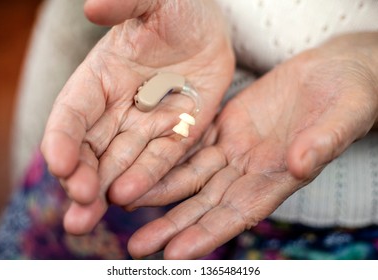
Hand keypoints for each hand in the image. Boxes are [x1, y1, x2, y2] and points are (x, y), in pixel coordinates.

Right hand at [40, 0, 234, 233]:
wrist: (207, 28)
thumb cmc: (176, 9)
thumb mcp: (152, 1)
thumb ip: (125, 3)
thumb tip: (92, 7)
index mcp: (99, 78)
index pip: (72, 114)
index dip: (63, 138)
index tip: (60, 163)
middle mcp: (117, 108)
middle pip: (91, 149)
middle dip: (81, 179)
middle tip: (77, 208)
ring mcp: (146, 124)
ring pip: (121, 162)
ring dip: (106, 190)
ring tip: (89, 218)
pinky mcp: (177, 134)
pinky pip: (161, 160)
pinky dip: (147, 178)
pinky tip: (131, 196)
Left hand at [125, 33, 377, 258]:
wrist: (336, 72)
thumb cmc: (350, 95)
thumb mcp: (344, 115)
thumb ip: (322, 142)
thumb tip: (301, 165)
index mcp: (279, 177)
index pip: (239, 214)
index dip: (208, 235)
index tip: (175, 255)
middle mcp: (251, 170)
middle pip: (205, 203)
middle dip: (172, 226)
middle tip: (137, 247)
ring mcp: (236, 149)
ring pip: (191, 176)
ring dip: (160, 192)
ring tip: (125, 206)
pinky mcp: (225, 126)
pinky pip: (191, 145)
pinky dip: (167, 157)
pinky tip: (142, 166)